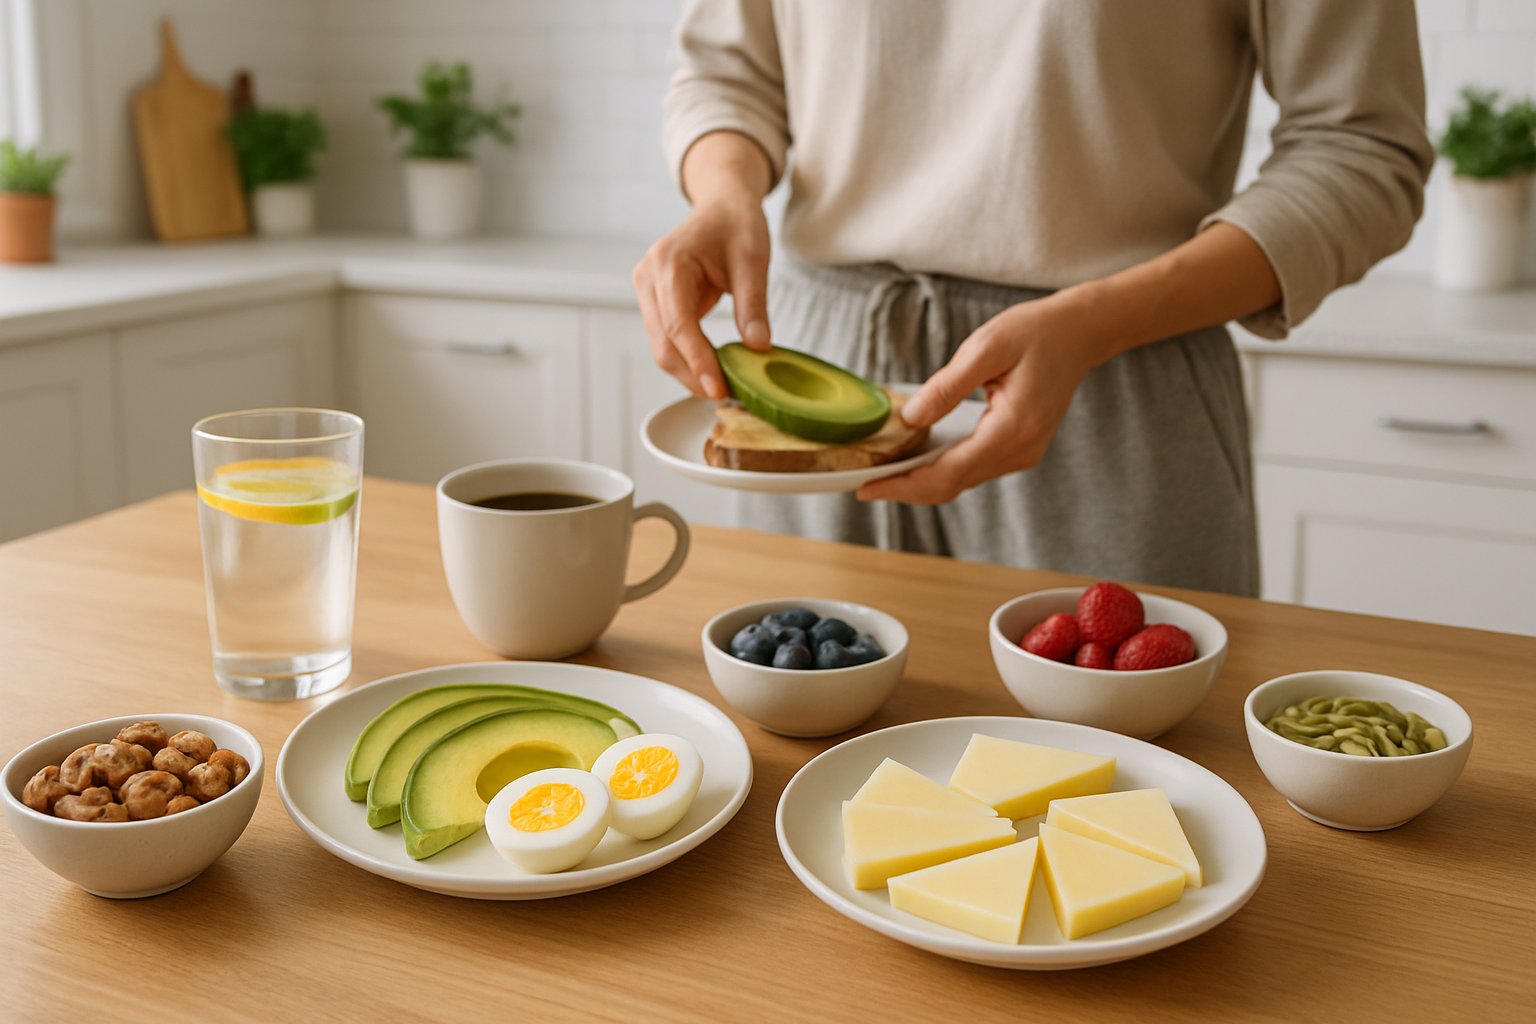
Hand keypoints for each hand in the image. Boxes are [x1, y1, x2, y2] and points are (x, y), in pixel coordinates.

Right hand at [632, 196, 771, 399]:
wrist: (721, 205)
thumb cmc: (737, 224)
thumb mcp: (753, 260)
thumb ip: (753, 305)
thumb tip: (759, 349)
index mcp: (668, 263)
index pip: (679, 325)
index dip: (698, 362)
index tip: (720, 389)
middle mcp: (647, 277)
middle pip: (664, 343)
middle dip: (693, 375)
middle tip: (727, 396)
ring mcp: (646, 290)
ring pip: (661, 347)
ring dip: (689, 372)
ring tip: (722, 388)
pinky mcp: (653, 301)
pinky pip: (666, 339)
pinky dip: (688, 358)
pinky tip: (712, 371)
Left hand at [856, 296, 1104, 504]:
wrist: (1080, 333)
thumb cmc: (1034, 332)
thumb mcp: (985, 348)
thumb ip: (946, 387)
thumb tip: (910, 420)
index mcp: (1012, 429)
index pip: (947, 473)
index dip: (903, 485)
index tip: (866, 488)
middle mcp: (1020, 452)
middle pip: (952, 485)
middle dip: (906, 489)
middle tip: (863, 486)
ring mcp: (1022, 454)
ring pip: (962, 481)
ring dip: (922, 481)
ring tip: (881, 473)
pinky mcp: (1019, 449)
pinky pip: (973, 468)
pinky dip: (942, 469)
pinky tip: (915, 458)